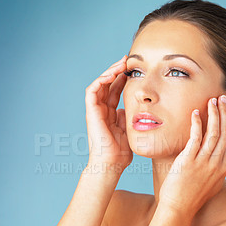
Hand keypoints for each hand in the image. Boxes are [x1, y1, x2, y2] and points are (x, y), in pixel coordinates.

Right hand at [84, 55, 132, 173]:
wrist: (112, 164)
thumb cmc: (120, 152)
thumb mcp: (129, 129)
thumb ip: (127, 117)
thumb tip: (129, 107)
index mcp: (111, 113)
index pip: (116, 91)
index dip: (123, 79)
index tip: (134, 69)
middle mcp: (102, 110)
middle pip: (108, 84)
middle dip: (117, 71)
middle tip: (128, 60)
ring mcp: (96, 110)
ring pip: (100, 84)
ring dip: (110, 72)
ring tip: (121, 63)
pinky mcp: (91, 112)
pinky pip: (92, 91)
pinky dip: (101, 81)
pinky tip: (112, 74)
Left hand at [158, 95, 225, 217]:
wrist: (178, 210)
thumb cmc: (189, 197)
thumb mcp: (208, 183)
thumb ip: (211, 169)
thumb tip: (211, 158)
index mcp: (222, 169)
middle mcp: (216, 165)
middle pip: (224, 134)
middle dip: (224, 114)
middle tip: (222, 99)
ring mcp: (204, 163)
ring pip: (213, 134)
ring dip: (214, 115)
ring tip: (212, 100)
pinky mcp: (189, 162)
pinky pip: (196, 139)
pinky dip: (197, 124)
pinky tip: (195, 113)